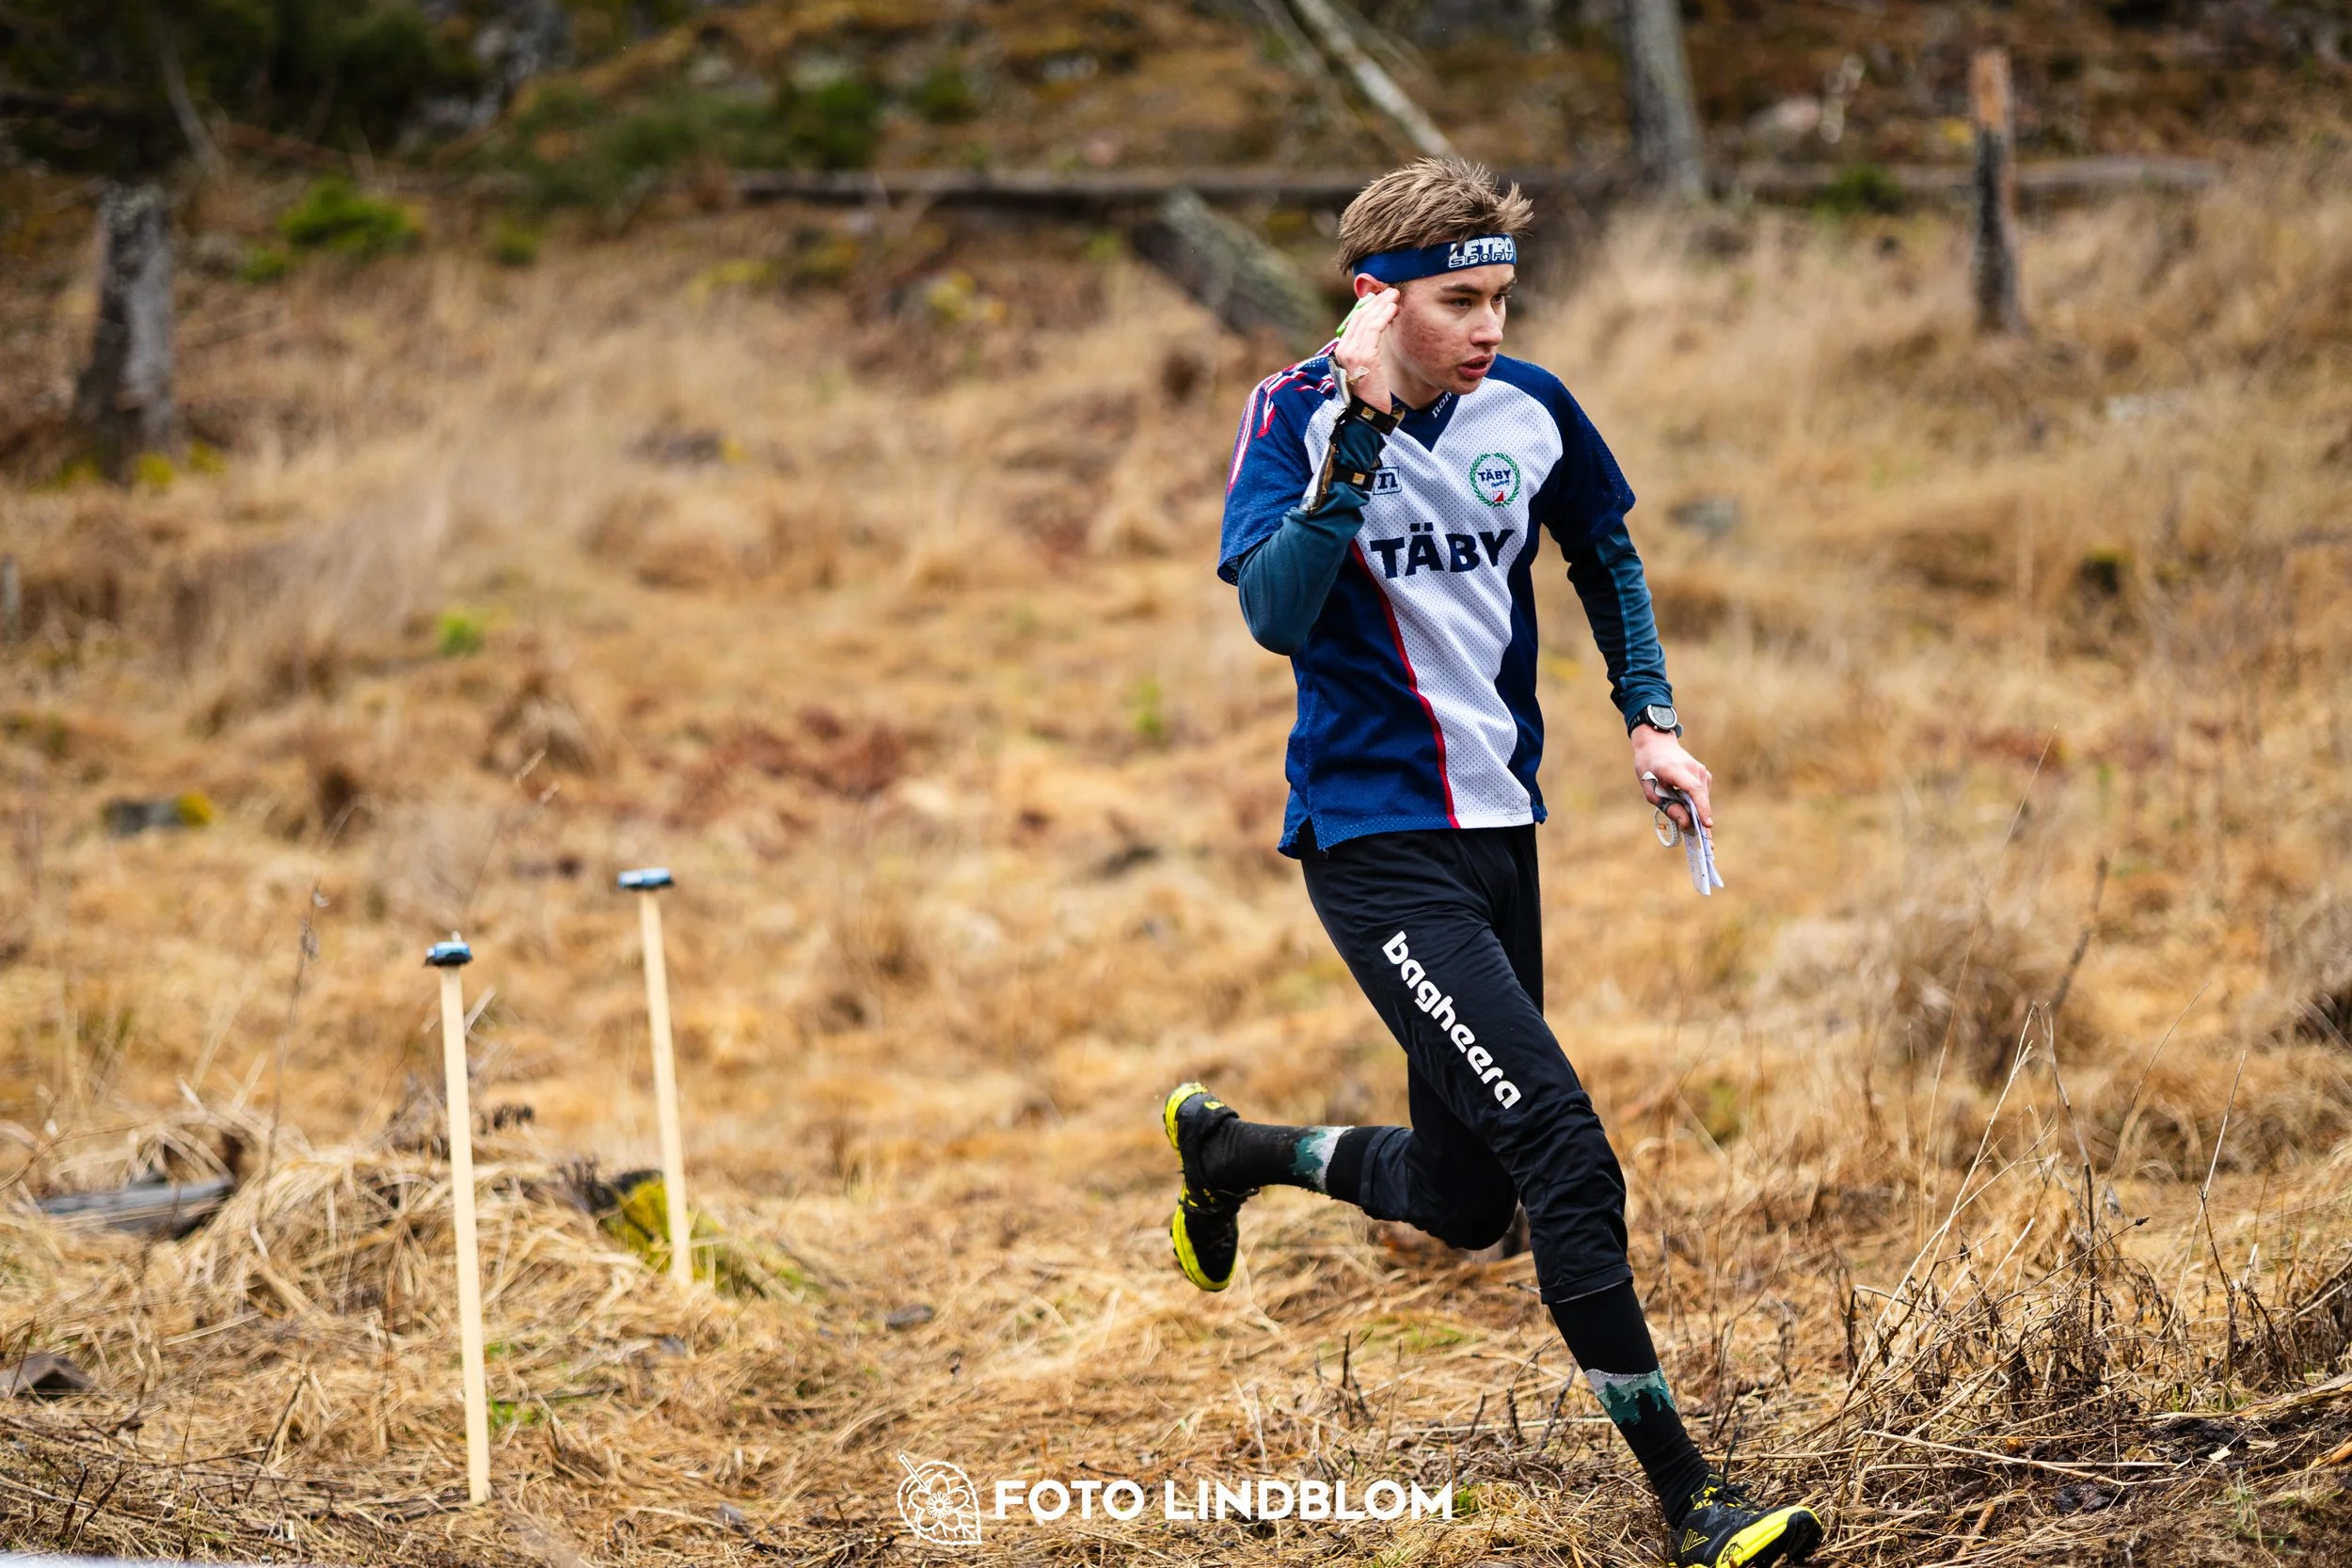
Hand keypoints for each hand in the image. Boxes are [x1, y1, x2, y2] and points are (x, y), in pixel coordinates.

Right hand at [1331, 285, 1397, 410]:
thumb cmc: (1370, 393)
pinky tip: (1393, 310)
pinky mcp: (1363, 356)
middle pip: (1360, 317)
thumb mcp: (1367, 367)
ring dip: (1382, 305)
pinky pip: (1374, 329)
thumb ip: (1367, 350)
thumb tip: (1377, 333)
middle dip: (1377, 301)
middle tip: (1391, 292)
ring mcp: (1352, 352)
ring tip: (1395, 296)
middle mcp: (1343, 349)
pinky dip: (1384, 316)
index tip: (1382, 298)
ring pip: (1367, 320)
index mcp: (1342, 350)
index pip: (1354, 321)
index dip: (1369, 306)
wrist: (1367, 413)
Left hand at [1631, 725, 1712, 832]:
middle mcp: (1693, 769)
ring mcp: (1701, 771)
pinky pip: (1702, 795)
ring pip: (1703, 799)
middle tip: (1708, 847)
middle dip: (1703, 823)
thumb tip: (1686, 823)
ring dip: (1699, 816)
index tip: (1707, 824)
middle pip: (1701, 799)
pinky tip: (1691, 814)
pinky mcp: (1704, 774)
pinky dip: (1697, 806)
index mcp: (1674, 770)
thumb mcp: (1650, 788)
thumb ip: (1667, 806)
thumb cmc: (1648, 766)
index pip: (1693, 790)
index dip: (1701, 808)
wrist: (1657, 743)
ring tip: (1702, 838)